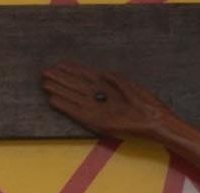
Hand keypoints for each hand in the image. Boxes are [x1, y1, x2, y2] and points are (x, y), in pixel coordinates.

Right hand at [42, 62, 178, 137]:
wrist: (155, 121)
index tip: (59, 63)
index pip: (85, 76)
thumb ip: (113, 78)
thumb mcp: (129, 84)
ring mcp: (97, 110)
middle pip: (76, 86)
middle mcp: (100, 99)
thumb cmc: (145, 102)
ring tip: (45, 82)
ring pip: (74, 98)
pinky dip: (65, 107)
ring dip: (59, 90)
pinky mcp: (97, 123)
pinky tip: (53, 100)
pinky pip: (77, 113)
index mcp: (107, 87)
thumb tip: (99, 71)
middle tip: (45, 72)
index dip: (72, 70)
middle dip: (61, 79)